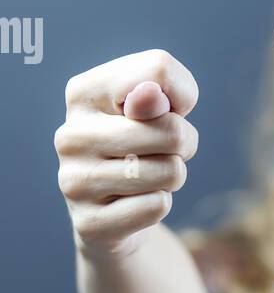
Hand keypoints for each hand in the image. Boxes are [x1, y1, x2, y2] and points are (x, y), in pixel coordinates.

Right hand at [55, 50, 198, 261]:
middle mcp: (70, 134)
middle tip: (160, 151)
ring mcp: (73, 181)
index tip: (164, 110)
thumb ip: (165, 87)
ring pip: (169, 172)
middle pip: (172, 130)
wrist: (114, 210)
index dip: (182, 96)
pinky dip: (160, 204)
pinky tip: (134, 202)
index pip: (159, 70)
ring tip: (146, 176)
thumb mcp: (160, 107)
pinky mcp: (88, 222)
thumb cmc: (143, 145)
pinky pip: (157, 206)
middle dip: (183, 144)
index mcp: (83, 92)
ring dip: (172, 176)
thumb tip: (150, 96)